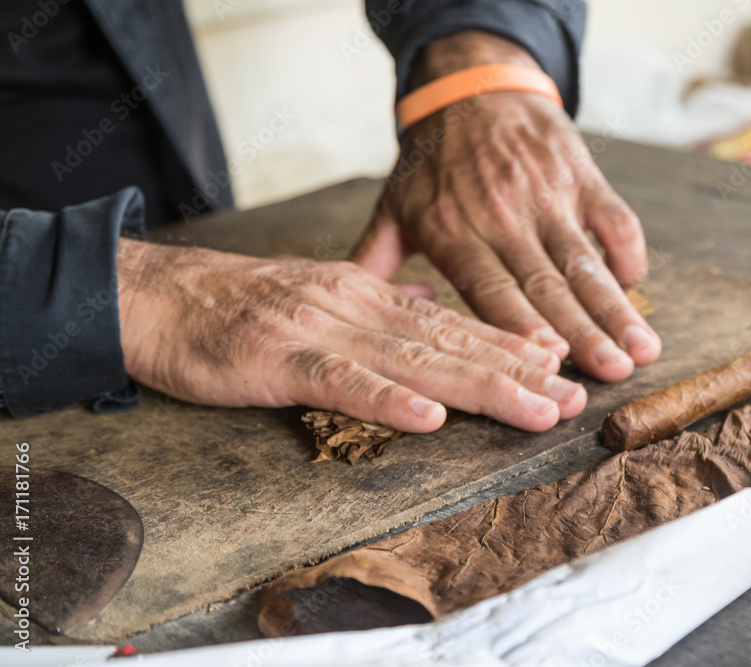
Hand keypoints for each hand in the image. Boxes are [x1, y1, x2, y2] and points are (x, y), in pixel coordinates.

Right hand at [115, 239, 585, 431]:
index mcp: (370, 296)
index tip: (561, 366)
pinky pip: (341, 381)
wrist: (160, 295)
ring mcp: (321, 329)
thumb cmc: (242, 305)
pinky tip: (430, 417)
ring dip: (478, 386)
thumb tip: (434, 307)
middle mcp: (358, 307)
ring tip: (532, 408)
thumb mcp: (325, 295)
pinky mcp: (279, 357)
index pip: (454, 324)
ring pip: (413, 360)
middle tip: (572, 398)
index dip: (510, 346)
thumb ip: (382, 305)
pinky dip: (387, 399)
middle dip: (518, 372)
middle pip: (451, 344)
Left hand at [352, 32, 660, 382]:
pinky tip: (637, 287)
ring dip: (616, 306)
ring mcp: (545, 192)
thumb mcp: (394, 207)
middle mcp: (500, 213)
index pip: (491, 288)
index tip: (552, 360)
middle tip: (616, 373)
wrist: (469, 86)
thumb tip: (347, 317)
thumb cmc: (432, 161)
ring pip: (585, 258)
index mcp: (453, 230)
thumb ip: (374, 262)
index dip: (523, 325)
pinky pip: (613, 217)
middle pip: (547, 283)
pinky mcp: (578, 173)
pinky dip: (628, 253)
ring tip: (642, 348)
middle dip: (586, 331)